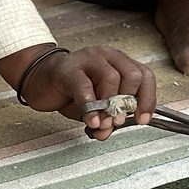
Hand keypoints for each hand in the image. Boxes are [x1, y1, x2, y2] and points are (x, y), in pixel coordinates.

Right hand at [0, 44, 155, 140]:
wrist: (40, 80)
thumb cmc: (71, 91)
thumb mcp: (95, 109)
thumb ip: (105, 120)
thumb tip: (107, 132)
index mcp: (119, 63)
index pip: (144, 76)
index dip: (147, 99)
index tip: (142, 119)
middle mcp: (107, 57)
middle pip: (132, 75)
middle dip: (128, 102)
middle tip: (117, 121)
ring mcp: (87, 59)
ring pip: (111, 78)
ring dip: (109, 106)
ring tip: (101, 122)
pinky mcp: (67, 69)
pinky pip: (83, 86)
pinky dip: (89, 106)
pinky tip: (89, 120)